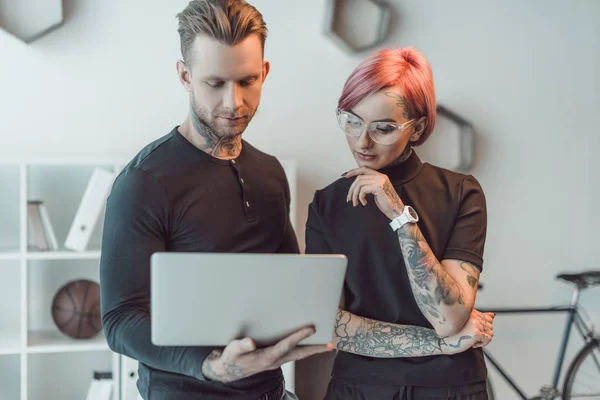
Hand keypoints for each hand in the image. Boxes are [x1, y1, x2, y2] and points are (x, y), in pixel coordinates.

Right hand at [201, 327, 333, 382]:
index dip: (299, 337)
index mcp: (267, 357)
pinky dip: (303, 349)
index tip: (311, 329)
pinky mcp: (275, 360)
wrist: (229, 371)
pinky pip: (293, 354)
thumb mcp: (233, 350)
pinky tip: (307, 344)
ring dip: (311, 350)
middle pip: (299, 354)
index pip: (286, 345)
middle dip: (315, 349)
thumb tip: (251, 342)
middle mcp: (275, 361)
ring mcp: (276, 362)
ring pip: (298, 355)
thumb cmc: (231, 358)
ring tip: (325, 344)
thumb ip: (241, 345)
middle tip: (330, 345)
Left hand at [343, 167, 403, 219]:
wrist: (396, 211)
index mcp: (380, 176)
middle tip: (349, 198)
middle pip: (359, 178)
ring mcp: (380, 181)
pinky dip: (360, 197)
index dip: (353, 171)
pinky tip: (364, 203)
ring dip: (354, 195)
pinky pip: (363, 190)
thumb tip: (355, 186)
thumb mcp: (376, 192)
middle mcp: (380, 176)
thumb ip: (368, 186)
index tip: (345, 176)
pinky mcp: (378, 187)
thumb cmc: (386, 203)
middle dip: (351, 189)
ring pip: (359, 184)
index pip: (364, 169)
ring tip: (355, 203)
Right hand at [441, 309, 494, 354]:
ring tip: (471, 339)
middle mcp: (474, 316)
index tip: (474, 331)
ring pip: (490, 333)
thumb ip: (480, 318)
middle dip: (483, 334)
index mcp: (471, 312)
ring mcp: (475, 324)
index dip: (484, 327)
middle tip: (471, 336)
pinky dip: (482, 344)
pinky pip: (488, 339)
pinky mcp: (476, 333)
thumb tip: (493, 315)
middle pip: (490, 326)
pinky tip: (472, 343)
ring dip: (482, 339)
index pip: (488, 318)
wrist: (443, 341)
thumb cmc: (452, 333)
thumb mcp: (467, 323)